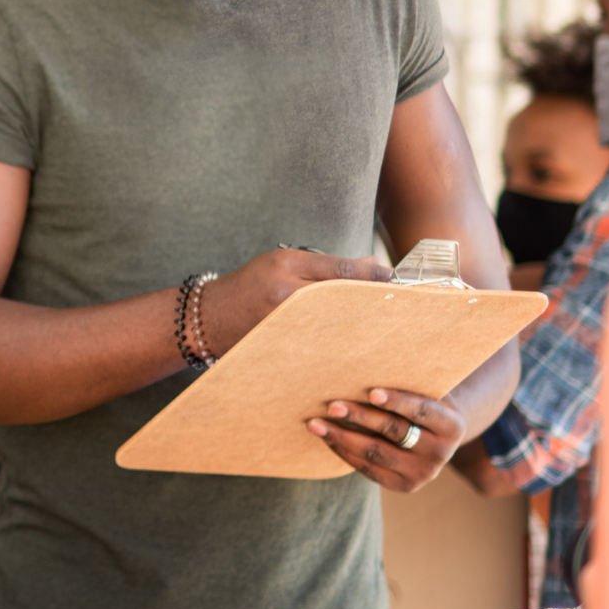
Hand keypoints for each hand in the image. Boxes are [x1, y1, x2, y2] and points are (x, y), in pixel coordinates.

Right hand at [196, 248, 391, 355]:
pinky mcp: (283, 345)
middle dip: (370, 302)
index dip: (372, 276)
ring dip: (360, 325)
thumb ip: (325, 265)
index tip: (395, 280)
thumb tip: (374, 267)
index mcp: (285, 265)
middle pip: (341, 297)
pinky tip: (357, 345)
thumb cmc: (248, 285)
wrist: (209, 318)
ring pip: (335, 323)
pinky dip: (340, 342)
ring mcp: (283, 322)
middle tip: (399, 307)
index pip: (339, 269)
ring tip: (384, 328)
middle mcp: (284, 293)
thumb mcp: (280, 263)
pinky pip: (320, 343)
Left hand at [307, 387, 462, 491]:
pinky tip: (327, 438)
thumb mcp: (426, 393)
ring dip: (342, 437)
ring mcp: (423, 474)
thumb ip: (406, 386)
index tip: (371, 392)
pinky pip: (368, 469)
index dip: (397, 401)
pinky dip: (344, 452)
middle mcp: (441, 454)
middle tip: (332, 405)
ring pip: (376, 453)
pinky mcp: (404, 487)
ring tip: (316, 423)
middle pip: (394, 431)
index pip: (421, 409)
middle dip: (360, 417)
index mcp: (452, 426)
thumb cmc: (422, 403)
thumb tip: (363, 367)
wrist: (436, 437)